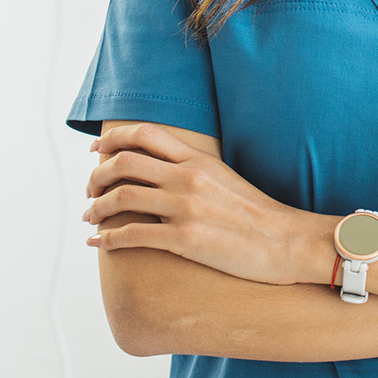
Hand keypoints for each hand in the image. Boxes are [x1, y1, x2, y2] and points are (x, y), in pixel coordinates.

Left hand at [82, 122, 310, 284]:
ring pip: (121, 198)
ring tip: (90, 218)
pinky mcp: (185, 240)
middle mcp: (188, 178)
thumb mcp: (225, 179)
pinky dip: (107, 239)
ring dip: (96, 208)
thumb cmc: (257, 215)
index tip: (96, 150)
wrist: (287, 241)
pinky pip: (132, 235)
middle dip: (96, 176)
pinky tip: (98, 243)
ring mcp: (185, 208)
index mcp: (198, 160)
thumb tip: (164, 173)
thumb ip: (194, 171)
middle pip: (124, 163)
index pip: (145, 134)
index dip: (113, 139)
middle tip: (90, 190)